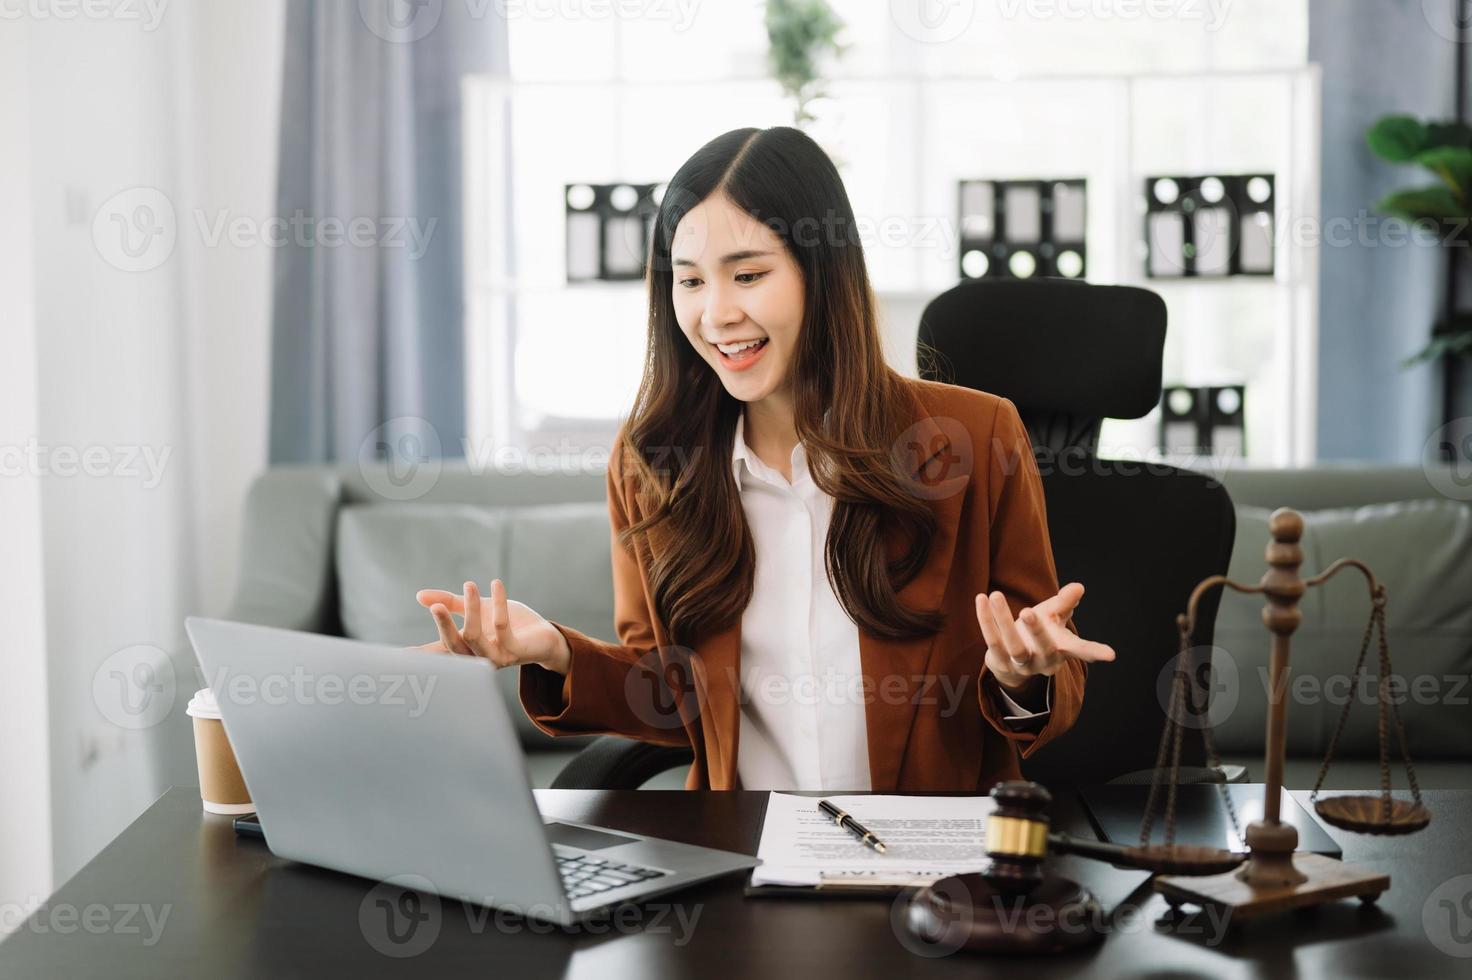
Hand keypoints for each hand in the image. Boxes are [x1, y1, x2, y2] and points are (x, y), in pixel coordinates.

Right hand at [414, 579, 570, 673]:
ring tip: (469, 585)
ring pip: (474, 636)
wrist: (544, 636)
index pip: (436, 653)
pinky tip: (496, 584)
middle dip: (443, 625)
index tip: (396, 655)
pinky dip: (498, 603)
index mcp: (465, 649)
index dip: (416, 654)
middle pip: (453, 646)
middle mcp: (477, 658)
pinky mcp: (515, 652)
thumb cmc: (509, 624)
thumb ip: (450, 603)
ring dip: (472, 609)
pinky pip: (502, 627)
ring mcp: (495, 658)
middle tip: (434, 606)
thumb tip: (420, 596)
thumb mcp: (477, 609)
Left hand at [974, 582, 1115, 693]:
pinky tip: (981, 598)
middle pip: (1044, 647)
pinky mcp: (999, 662)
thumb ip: (1064, 603)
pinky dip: (985, 620)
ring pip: (1013, 646)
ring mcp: (1021, 664)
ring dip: (1003, 621)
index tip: (1111, 655)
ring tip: (995, 595)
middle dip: (1037, 631)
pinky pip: (991, 641)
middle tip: (1029, 611)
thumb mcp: (1053, 616)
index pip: (1080, 650)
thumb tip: (1078, 587)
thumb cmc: (1039, 632)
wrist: (1012, 661)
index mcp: (1062, 648)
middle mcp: (1043, 659)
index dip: (1094, 652)